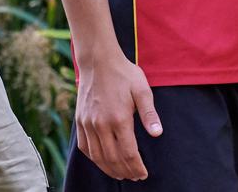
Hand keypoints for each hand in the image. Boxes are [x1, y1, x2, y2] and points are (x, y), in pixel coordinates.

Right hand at [74, 53, 161, 180]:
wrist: (98, 60)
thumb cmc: (123, 74)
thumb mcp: (142, 90)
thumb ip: (149, 114)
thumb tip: (157, 133)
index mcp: (119, 118)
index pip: (128, 153)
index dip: (136, 167)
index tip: (143, 174)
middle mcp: (101, 124)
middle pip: (113, 158)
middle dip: (125, 171)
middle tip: (134, 177)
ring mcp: (88, 123)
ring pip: (97, 156)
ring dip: (109, 169)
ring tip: (120, 174)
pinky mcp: (80, 121)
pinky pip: (84, 147)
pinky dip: (94, 159)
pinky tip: (102, 161)